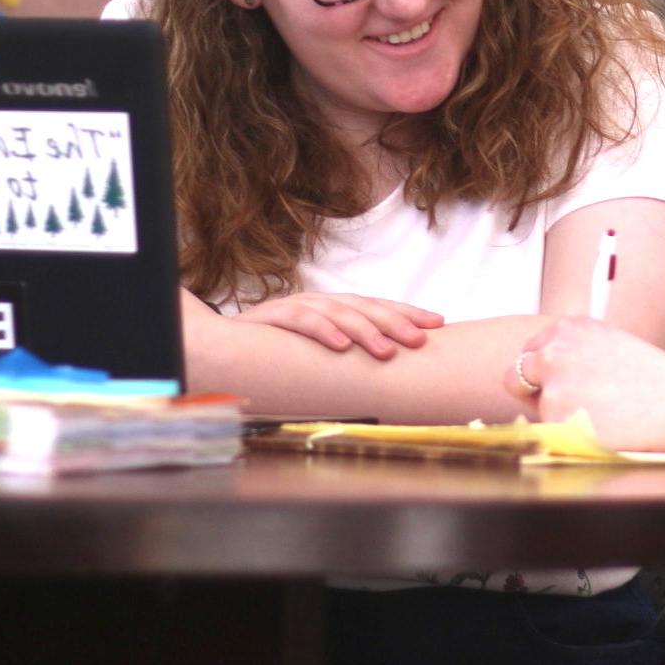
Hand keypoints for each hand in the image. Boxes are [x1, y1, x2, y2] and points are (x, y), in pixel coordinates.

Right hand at [232, 293, 443, 358]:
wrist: (226, 345)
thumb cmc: (282, 353)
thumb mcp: (323, 351)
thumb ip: (353, 351)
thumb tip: (395, 363)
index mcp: (335, 308)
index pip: (377, 305)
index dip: (407, 313)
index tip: (437, 324)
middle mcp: (320, 302)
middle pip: (363, 306)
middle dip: (394, 322)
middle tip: (419, 341)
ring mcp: (296, 306)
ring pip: (336, 312)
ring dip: (363, 331)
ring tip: (385, 351)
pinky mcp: (272, 317)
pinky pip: (300, 320)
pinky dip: (322, 332)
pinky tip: (340, 346)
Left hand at [511, 316, 664, 456]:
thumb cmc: (654, 379)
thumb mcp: (609, 345)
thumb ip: (574, 352)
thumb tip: (538, 373)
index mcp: (568, 327)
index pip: (529, 353)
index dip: (542, 374)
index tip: (562, 385)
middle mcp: (554, 351)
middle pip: (515, 378)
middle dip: (533, 394)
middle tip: (565, 407)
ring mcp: (553, 386)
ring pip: (538, 411)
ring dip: (559, 418)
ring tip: (603, 416)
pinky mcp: (558, 420)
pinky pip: (552, 434)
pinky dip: (570, 437)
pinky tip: (603, 429)